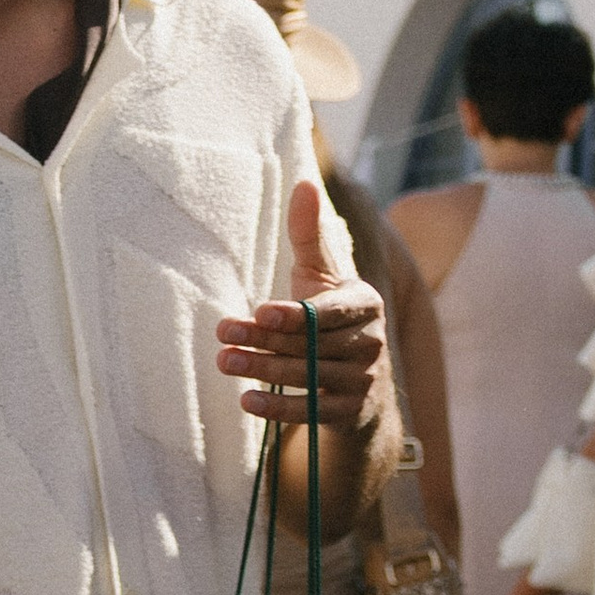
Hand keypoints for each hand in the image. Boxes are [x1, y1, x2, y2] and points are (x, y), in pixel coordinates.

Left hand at [213, 181, 389, 435]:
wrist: (360, 385)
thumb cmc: (331, 319)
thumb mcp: (322, 276)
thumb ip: (309, 234)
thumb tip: (303, 181)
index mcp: (365, 304)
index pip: (328, 311)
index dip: (294, 314)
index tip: (258, 311)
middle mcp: (371, 342)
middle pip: (311, 343)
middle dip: (264, 340)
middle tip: (223, 336)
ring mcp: (364, 380)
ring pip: (308, 375)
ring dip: (264, 370)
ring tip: (225, 362)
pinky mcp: (352, 413)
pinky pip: (313, 411)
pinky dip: (280, 408)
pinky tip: (247, 400)